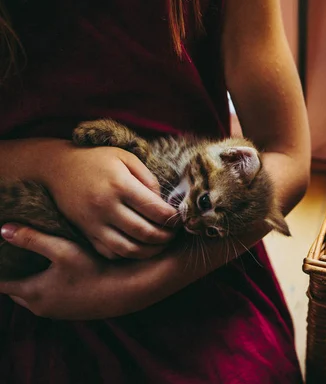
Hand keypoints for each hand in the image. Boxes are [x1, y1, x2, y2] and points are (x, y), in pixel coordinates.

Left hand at [0, 224, 185, 319]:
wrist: (129, 290)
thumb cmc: (95, 269)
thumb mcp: (63, 249)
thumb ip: (32, 239)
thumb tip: (3, 229)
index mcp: (33, 293)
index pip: (0, 282)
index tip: (1, 249)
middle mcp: (41, 307)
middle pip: (16, 289)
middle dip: (14, 271)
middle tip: (16, 250)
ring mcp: (58, 311)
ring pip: (34, 294)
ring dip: (33, 278)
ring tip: (37, 257)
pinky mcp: (73, 310)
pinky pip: (51, 297)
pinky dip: (49, 284)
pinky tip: (60, 269)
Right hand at [40, 142, 177, 258]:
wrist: (58, 168)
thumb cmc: (98, 160)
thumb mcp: (126, 158)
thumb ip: (148, 179)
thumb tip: (163, 203)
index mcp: (120, 185)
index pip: (155, 210)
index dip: (173, 219)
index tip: (180, 219)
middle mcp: (106, 206)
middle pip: (145, 232)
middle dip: (166, 237)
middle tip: (174, 234)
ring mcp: (94, 222)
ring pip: (129, 248)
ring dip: (150, 251)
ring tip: (161, 244)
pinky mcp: (86, 232)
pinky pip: (111, 252)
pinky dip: (128, 254)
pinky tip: (139, 246)